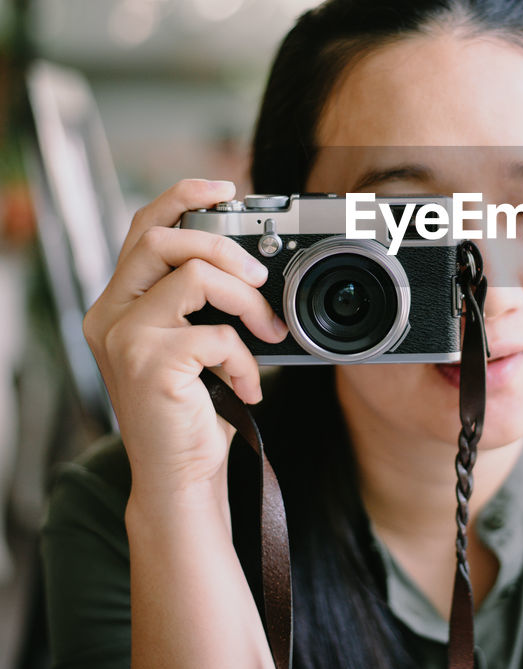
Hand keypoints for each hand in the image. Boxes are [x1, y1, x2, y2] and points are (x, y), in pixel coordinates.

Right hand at [83, 178, 288, 504]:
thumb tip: (251, 262)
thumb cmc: (192, 413)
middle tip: (260, 278)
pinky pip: (217, 333)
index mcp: (117, 304)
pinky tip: (249, 386)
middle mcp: (109, 315)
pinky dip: (247, 358)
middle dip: (225, 245)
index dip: (182, 195)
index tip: (225, 188)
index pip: (142, 226)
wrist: (180, 480)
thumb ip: (200, 302)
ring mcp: (124, 338)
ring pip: (197, 275)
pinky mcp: (150, 363)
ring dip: (247, 300)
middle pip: (164, 236)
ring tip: (268, 332)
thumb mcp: (192, 344)